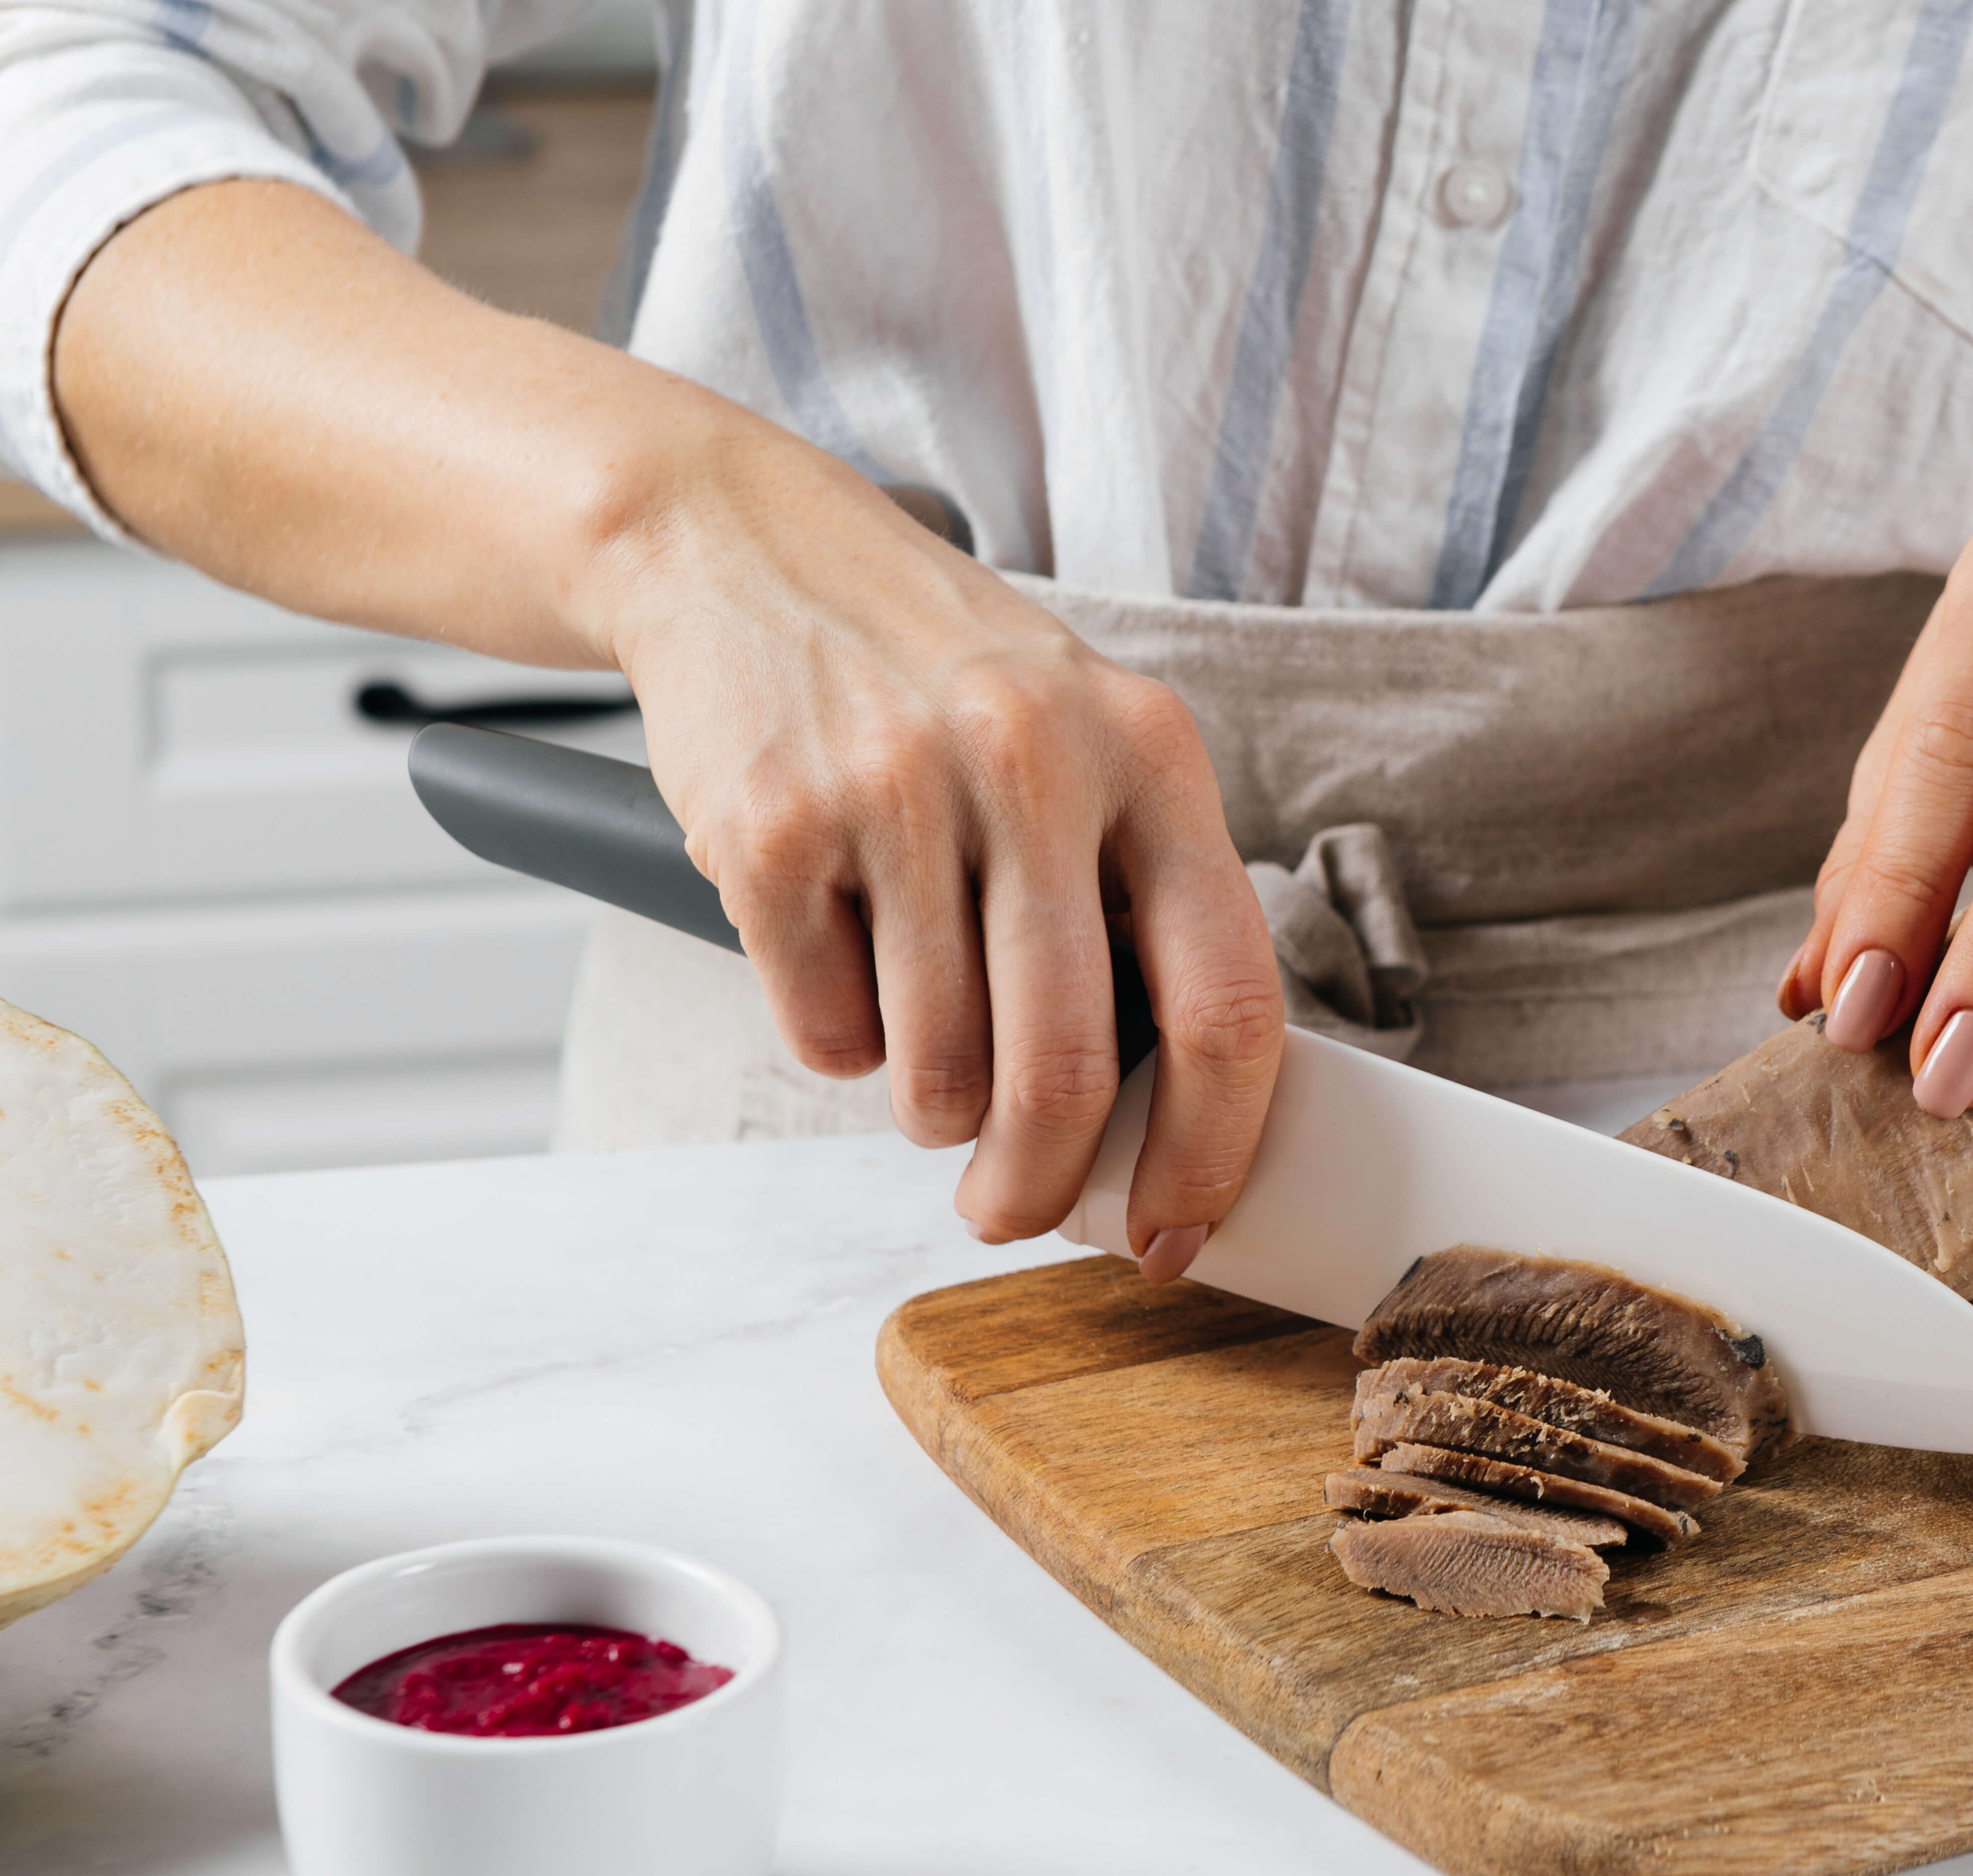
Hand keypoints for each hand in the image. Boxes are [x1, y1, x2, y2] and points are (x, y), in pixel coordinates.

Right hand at [53, 181, 1282, 1273]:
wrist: (744, 547)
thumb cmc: (937, 678)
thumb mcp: (1084, 742)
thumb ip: (1141, 898)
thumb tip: (1177, 1110)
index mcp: (1150, 755)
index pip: (1228, 1001)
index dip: (1216, 1149)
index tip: (1178, 1232)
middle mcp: (1036, 762)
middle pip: (1072, 1069)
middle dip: (1039, 1181)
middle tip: (1008, 1208)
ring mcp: (898, 792)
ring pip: (938, 1071)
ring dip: (925, 1103)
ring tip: (912, 1024)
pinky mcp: (773, 830)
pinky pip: (822, 1031)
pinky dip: (829, 1033)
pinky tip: (830, 946)